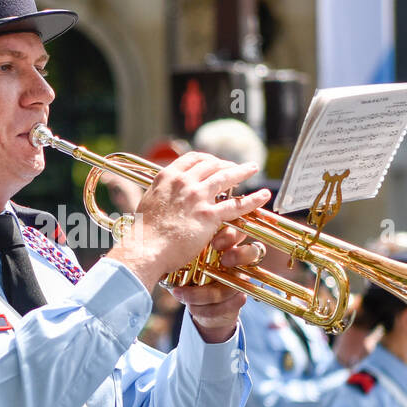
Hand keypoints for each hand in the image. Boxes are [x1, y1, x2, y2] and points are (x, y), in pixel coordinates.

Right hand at [106, 152, 267, 288]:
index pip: (192, 159)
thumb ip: (159, 194)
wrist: (145, 248)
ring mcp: (197, 197)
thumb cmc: (144, 232)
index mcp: (167, 177)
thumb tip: (161, 195)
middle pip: (211, 164)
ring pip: (225, 177)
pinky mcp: (208, 216)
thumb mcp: (147, 203)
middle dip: (225, 164)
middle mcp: (183, 182)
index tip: (214, 162)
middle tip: (234, 167)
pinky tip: (263, 195)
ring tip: (252, 168)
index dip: (207, 159)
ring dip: (242, 171)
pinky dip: (252, 199)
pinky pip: (236, 205)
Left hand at [167, 229, 260, 342]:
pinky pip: (225, 306)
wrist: (201, 305)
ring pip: (229, 287)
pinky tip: (190, 307)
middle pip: (252, 252)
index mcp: (226, 244)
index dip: (229, 236)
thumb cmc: (189, 273)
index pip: (237, 232)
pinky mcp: (238, 301)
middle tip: (224, 261)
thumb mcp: (185, 259)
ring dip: (201, 294)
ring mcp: (241, 282)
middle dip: (238, 255)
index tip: (214, 244)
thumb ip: (183, 249)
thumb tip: (167, 240)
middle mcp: (239, 261)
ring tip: (179, 294)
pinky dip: (203, 309)